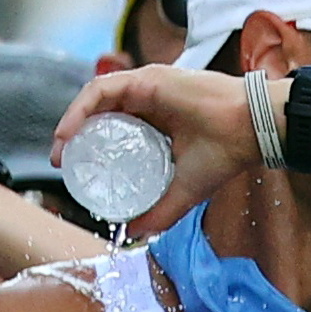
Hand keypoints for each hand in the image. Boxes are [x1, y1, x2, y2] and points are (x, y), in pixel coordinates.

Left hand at [56, 64, 254, 236]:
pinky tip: (70, 132)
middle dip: (74, 136)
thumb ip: (161, 211)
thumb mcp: (184, 190)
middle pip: (100, 111)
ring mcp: (146, 85)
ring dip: (71, 123)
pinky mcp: (146, 78)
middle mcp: (148, 98)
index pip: (113, 124)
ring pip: (95, 99)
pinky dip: (80, 110)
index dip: (89, 143)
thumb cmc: (226, 155)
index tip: (76, 168)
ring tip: (61, 149)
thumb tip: (134, 233)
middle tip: (62, 162)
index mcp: (158, 118)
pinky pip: (101, 90)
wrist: (249, 132)